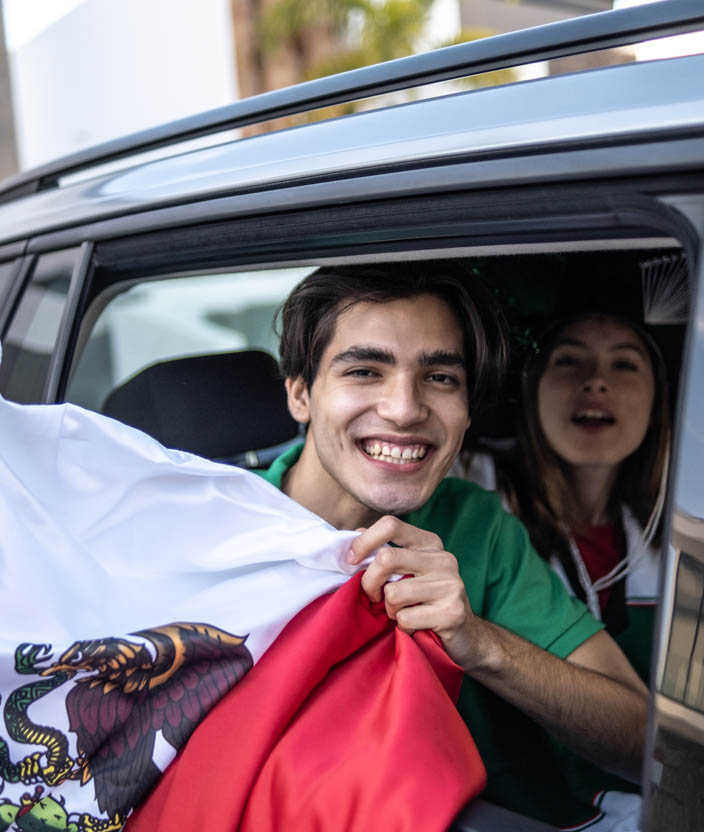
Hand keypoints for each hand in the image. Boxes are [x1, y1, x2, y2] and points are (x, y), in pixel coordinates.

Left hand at [346, 515, 477, 668]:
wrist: (467, 636)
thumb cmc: (427, 601)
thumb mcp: (409, 570)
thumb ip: (386, 551)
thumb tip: (355, 533)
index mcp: (430, 543)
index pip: (391, 525)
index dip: (364, 541)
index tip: (351, 561)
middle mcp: (443, 559)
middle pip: (386, 558)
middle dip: (369, 582)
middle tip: (373, 597)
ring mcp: (450, 585)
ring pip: (393, 593)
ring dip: (390, 610)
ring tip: (403, 614)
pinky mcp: (452, 612)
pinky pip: (405, 618)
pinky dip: (403, 628)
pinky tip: (416, 627)